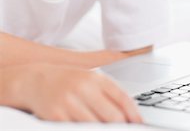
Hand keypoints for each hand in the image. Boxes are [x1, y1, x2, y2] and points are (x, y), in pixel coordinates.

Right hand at [16, 63, 142, 122]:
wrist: (36, 80)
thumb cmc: (68, 81)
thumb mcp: (90, 80)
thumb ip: (109, 95)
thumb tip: (129, 116)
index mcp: (95, 78)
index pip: (122, 98)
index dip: (134, 114)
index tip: (139, 124)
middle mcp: (83, 88)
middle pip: (112, 116)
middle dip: (121, 128)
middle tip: (123, 130)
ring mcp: (69, 103)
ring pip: (96, 127)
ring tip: (105, 129)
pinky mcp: (56, 117)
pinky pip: (76, 130)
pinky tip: (86, 128)